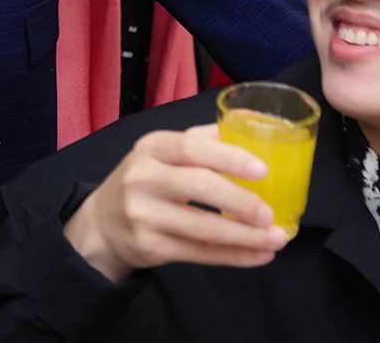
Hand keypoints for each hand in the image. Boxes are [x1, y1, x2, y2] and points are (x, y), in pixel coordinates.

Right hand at [62, 125, 285, 281]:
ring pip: (203, 228)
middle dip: (240, 202)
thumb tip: (248, 122)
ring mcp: (143, 215)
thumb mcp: (160, 154)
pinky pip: (200, 253)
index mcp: (151, 148)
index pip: (191, 148)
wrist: (102, 224)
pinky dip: (234, 256)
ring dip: (245, 236)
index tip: (262, 170)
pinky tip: (260, 255)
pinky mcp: (150, 246)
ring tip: (276, 238)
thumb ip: (200, 140)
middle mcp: (142, 178)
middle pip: (198, 187)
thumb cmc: (144, 182)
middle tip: (270, 213)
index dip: (228, 158)